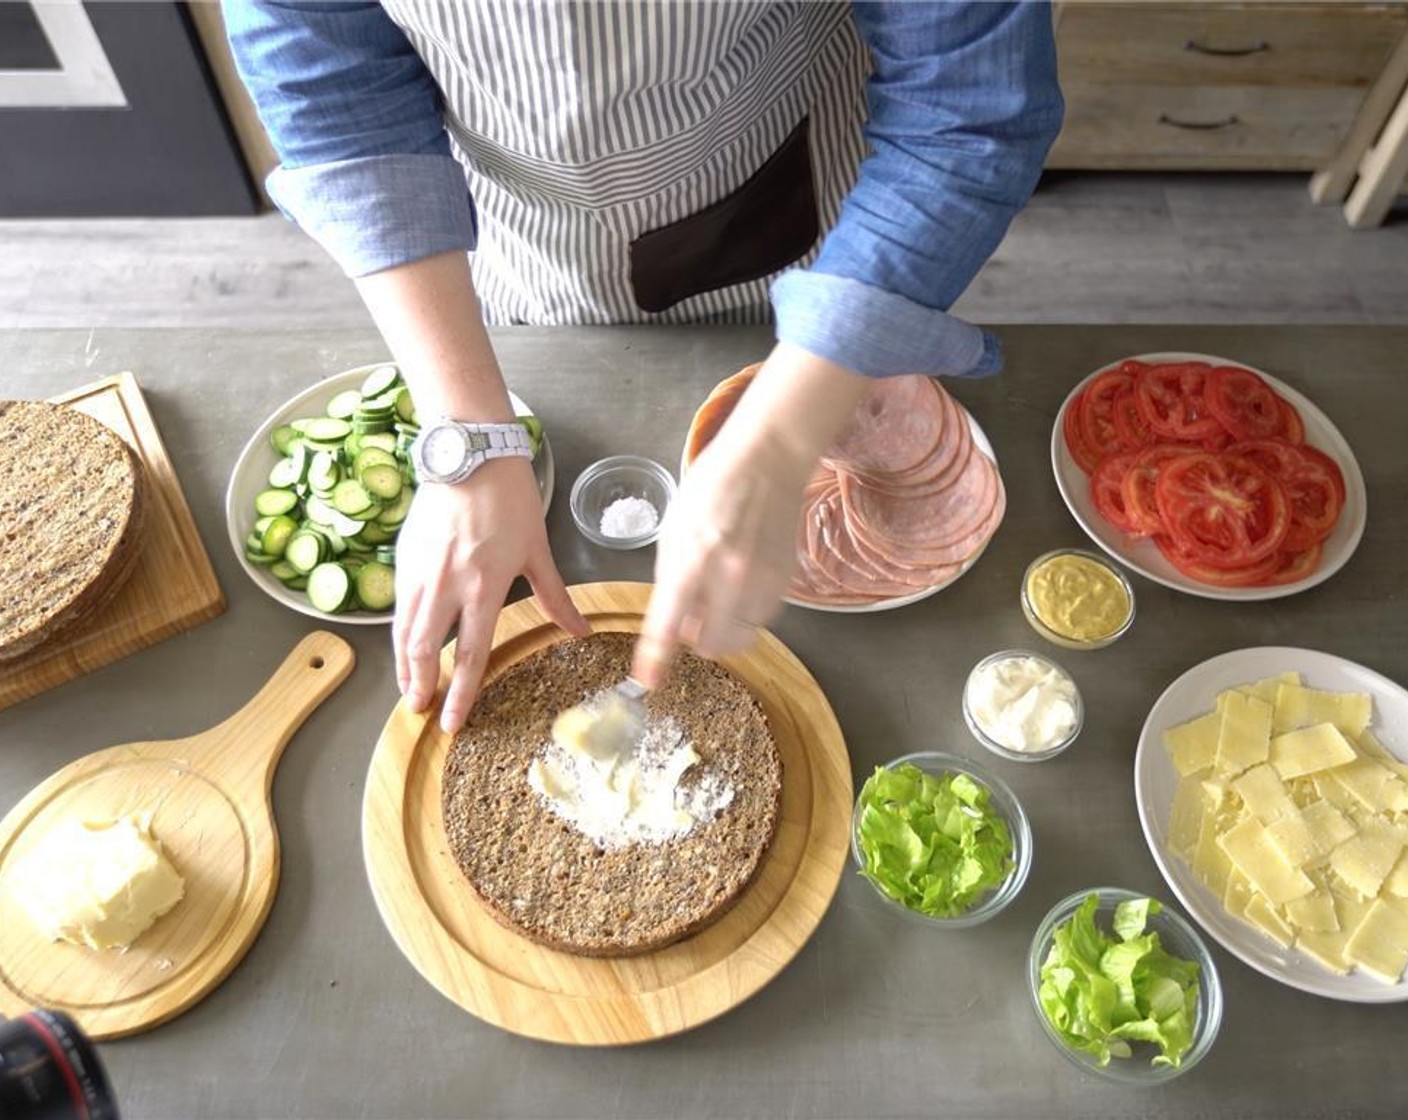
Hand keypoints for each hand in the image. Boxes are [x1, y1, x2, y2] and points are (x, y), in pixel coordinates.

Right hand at [394, 458, 587, 731]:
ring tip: (408, 690)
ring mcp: (420, 572)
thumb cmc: (509, 499)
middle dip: (420, 686)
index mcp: (484, 586)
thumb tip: (580, 632)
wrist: (469, 455)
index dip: (461, 693)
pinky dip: (399, 635)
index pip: (470, 653)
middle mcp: (447, 585)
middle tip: (420, 712)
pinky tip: (405, 648)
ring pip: (404, 632)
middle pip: (425, 650)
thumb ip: (555, 597)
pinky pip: (398, 608)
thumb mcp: (538, 550)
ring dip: (403, 666)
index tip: (452, 722)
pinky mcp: (404, 560)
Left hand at [633, 343, 869, 685]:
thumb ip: (673, 580)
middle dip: (695, 639)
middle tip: (692, 617)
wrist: (766, 462)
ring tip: (718, 599)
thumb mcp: (675, 531)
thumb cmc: (711, 490)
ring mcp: (760, 583)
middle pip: (709, 645)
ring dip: (723, 630)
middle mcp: (727, 579)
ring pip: (739, 638)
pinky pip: (761, 620)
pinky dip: (747, 615)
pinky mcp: (784, 583)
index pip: (667, 627)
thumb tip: (675, 625)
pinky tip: (742, 586)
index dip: (655, 660)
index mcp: (689, 562)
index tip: (648, 681)